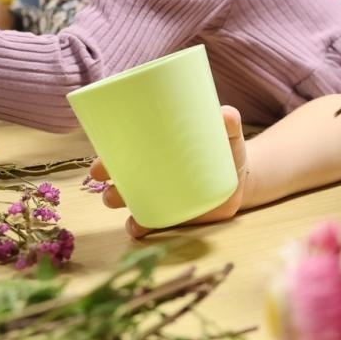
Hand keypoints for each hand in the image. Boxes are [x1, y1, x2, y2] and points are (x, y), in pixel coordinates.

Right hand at [99, 105, 248, 238]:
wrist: (241, 181)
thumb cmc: (226, 151)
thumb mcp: (228, 134)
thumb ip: (229, 122)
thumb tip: (225, 114)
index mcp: (155, 151)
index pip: (123, 150)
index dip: (105, 154)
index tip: (98, 156)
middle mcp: (149, 174)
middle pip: (117, 176)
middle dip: (104, 177)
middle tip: (102, 174)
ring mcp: (158, 196)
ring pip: (127, 200)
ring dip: (116, 200)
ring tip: (118, 197)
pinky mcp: (170, 216)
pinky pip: (147, 223)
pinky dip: (138, 226)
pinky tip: (137, 225)